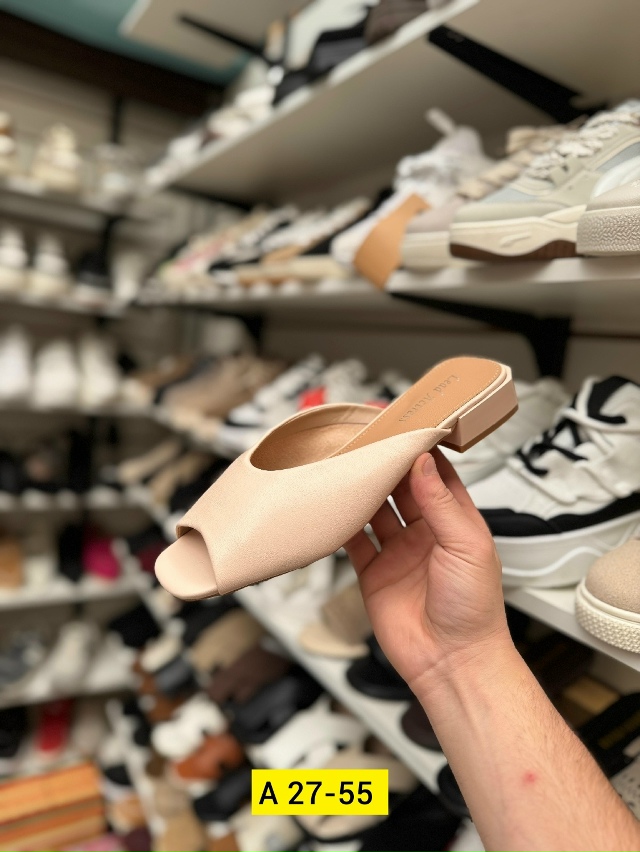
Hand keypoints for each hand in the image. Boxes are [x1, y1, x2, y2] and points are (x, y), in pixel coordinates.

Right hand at [345, 448, 512, 692]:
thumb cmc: (474, 612)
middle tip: (365, 442)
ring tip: (345, 468)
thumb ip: (440, 503)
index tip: (402, 427)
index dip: (419, 450)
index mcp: (456, 521)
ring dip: (361, 490)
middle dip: (384, 465)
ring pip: (375, 510)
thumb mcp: (466, 545)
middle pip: (400, 487)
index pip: (436, 474)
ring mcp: (399, 553)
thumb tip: (424, 463)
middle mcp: (426, 533)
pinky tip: (334, 509)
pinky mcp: (375, 574)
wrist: (452, 663)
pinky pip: (354, 543)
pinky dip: (342, 526)